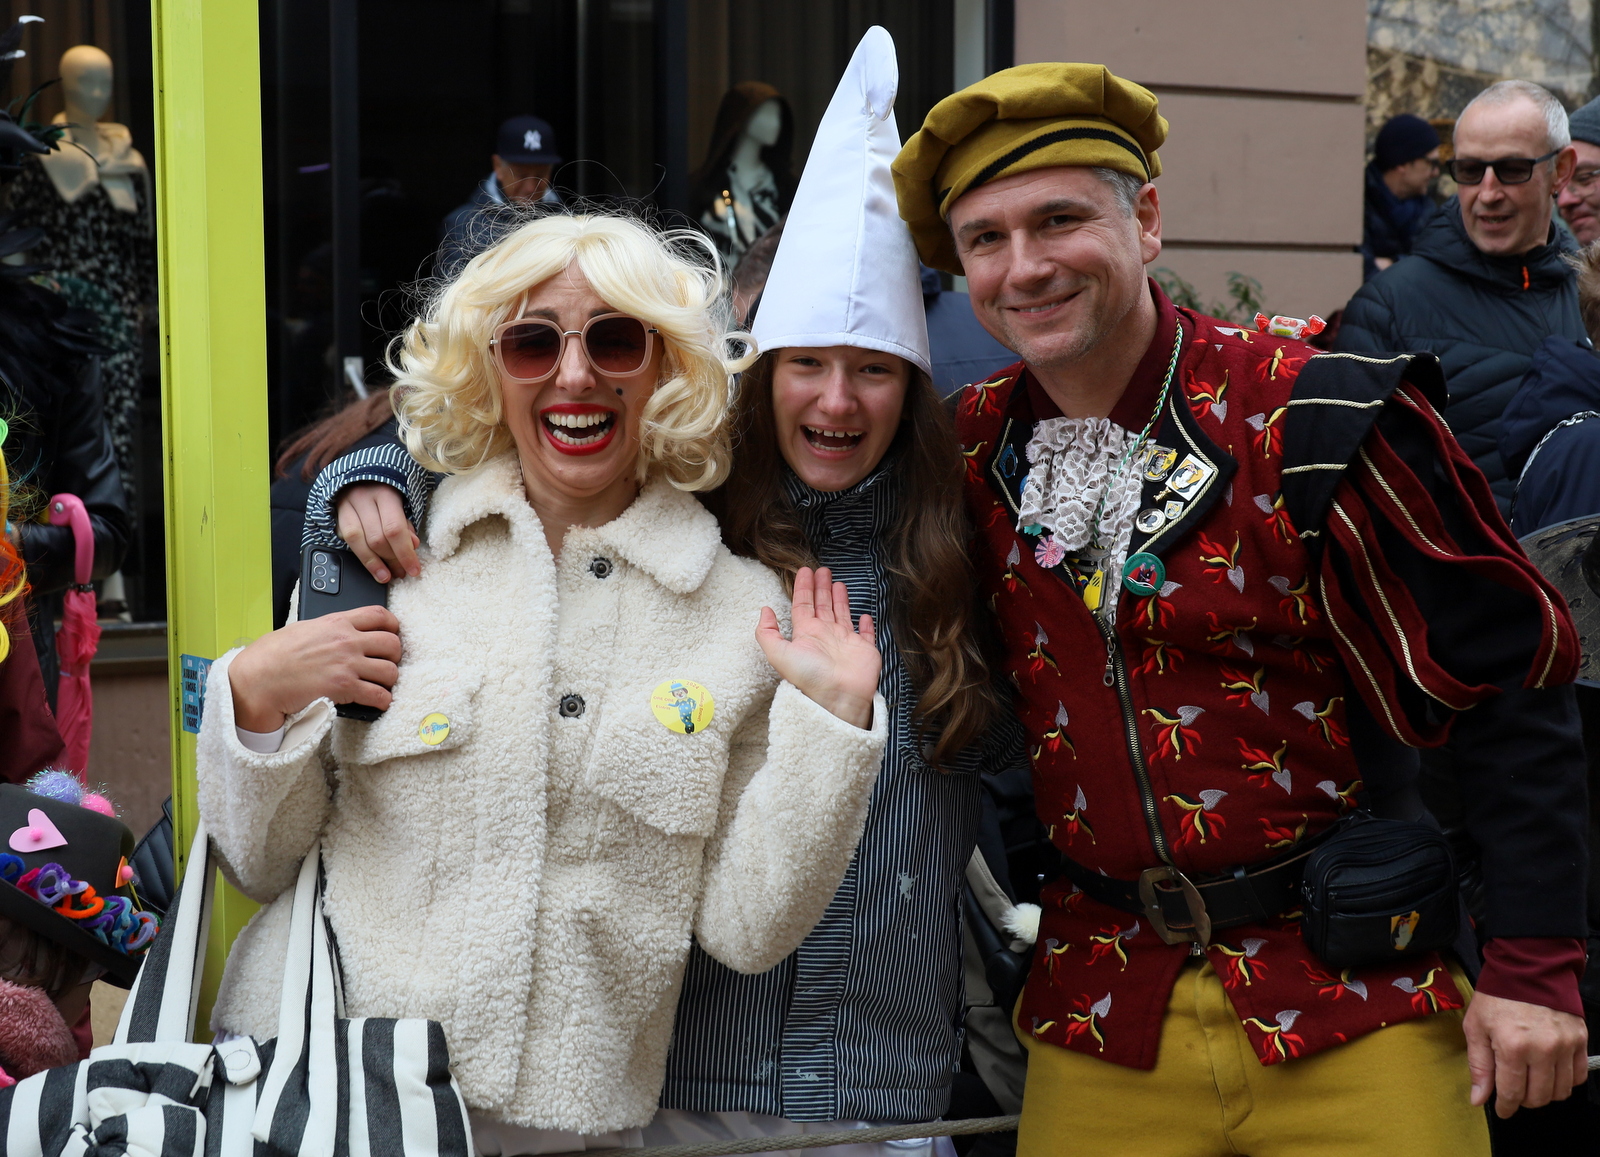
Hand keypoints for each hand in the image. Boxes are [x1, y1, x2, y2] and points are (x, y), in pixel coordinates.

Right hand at [229, 606, 401, 731]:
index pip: (379, 615)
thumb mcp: (304, 628)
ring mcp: (347, 664)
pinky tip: (378, 702)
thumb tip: (342, 633)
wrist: (258, 679)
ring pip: (391, 671)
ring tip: (381, 685)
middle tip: (386, 664)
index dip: (392, 626)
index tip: (393, 635)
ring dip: (389, 681)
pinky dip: (383, 701)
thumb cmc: (273, 655)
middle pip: (392, 644)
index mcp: (336, 622)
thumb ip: (329, 629)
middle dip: (393, 656)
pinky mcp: (344, 687)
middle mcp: (346, 640)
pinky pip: (379, 695)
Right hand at [337, 483, 418, 582]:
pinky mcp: (337, 514)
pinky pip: (347, 539)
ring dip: (374, 563)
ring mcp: (347, 505)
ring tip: (386, 576)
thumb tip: (412, 545)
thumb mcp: (401, 502)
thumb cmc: (386, 491)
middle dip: (392, 560)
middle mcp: (363, 498)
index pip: (395, 529)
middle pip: (377, 538)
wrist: (360, 475)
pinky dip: (361, 556)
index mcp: (385, 493)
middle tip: (401, 572)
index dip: (405, 553)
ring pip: (358, 541)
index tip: (414, 570)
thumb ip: (406, 524)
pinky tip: (372, 566)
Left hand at [756, 566, 879, 728]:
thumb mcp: (778, 653)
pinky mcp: (864, 649)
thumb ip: (767, 632)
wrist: (839, 696)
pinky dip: (865, 625)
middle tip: (822, 570)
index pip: (802, 605)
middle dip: (821, 587)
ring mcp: (845, 642)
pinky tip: (864, 615)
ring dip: (839, 599)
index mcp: (806, 634)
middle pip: (821, 605)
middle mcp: (825, 636)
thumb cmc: (810, 676)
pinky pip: (865, 634)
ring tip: (838, 583)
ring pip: (841, 614)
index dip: (803, 588)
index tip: (805, 571)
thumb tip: (764, 610)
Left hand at [1464, 991, 1588, 1116]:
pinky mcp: (1580, 1040)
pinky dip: (1566, 1081)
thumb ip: (1479, 1066)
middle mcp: (1543, 1049)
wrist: (1527, 969)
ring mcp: (1565, 1045)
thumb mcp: (1476, 1027)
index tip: (1503, 1110)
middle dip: (1524, 1100)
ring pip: (1561, 1091)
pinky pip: (1578, 1076)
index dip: (1506, 1107)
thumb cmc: (1497, 998)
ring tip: (1531, 1082)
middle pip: (1538, 1096)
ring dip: (1545, 1094)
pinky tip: (1551, 1073)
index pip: (1512, 1092)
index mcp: (1512, 1046)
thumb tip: (1479, 1098)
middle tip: (1515, 1092)